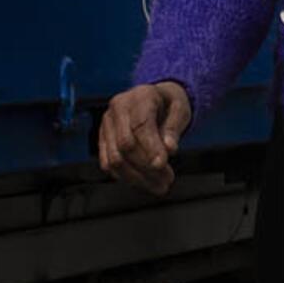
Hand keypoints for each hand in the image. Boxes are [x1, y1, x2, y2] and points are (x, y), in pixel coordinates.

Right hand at [98, 81, 191, 195]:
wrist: (155, 98)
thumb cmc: (169, 104)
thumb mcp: (181, 109)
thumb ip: (174, 128)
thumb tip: (170, 149)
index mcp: (140, 96)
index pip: (140, 125)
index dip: (151, 147)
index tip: (162, 165)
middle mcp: (118, 108)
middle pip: (125, 144)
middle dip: (146, 167)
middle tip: (168, 180)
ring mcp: (107, 124)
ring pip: (115, 158)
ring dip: (137, 178)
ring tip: (159, 185)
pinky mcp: (103, 139)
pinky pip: (108, 163)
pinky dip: (126, 177)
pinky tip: (145, 183)